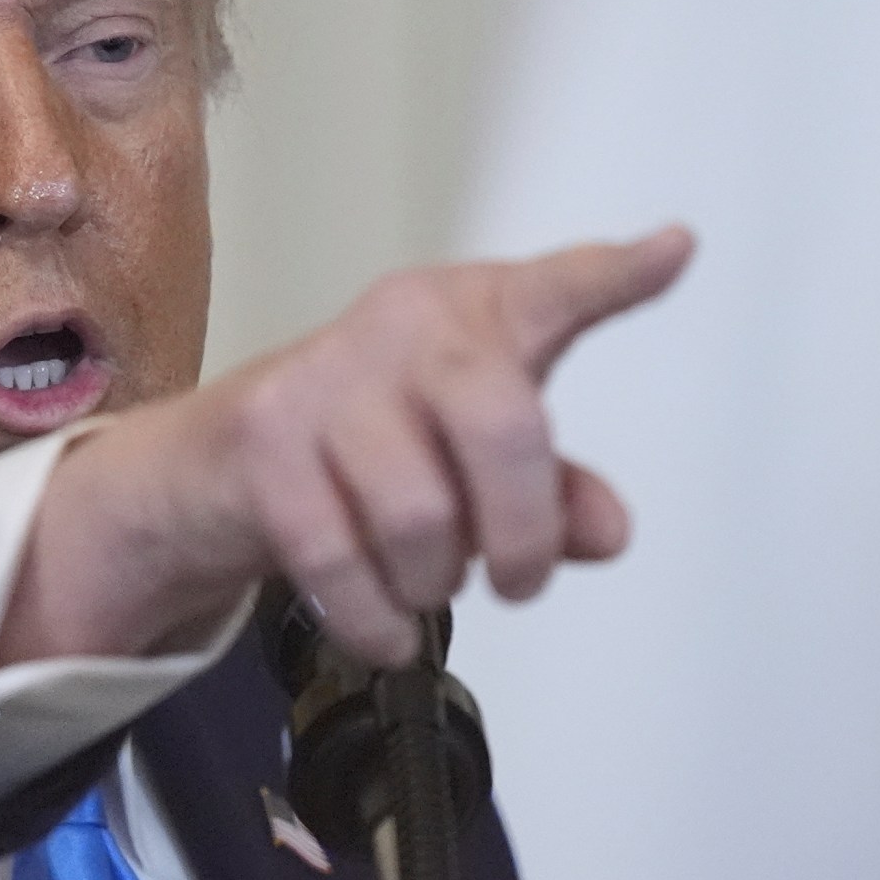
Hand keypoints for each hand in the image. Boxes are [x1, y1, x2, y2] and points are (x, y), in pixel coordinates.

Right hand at [2, 226, 694, 668]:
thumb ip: (550, 491)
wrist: (206, 469)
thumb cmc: (362, 452)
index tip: (672, 254)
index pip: (552, 292)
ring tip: (421, 584)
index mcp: (469, 315)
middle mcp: (403, 327)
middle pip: (504, 425)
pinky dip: (376, 620)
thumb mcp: (466, 466)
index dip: (613, 279)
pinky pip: (340, 560)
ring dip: (433, 582)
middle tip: (516, 579)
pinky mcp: (264, 442)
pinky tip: (385, 625)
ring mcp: (327, 378)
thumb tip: (607, 530)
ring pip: (421, 514)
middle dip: (520, 531)